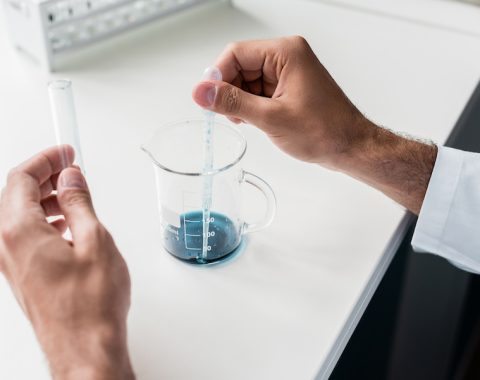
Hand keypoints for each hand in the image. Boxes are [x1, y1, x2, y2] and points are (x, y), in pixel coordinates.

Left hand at [0, 146, 133, 379]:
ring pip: (19, 216)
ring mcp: (12, 265)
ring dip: (43, 199)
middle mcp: (7, 247)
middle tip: (69, 167)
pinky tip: (67, 225)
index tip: (65, 151)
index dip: (45, 159)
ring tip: (71, 194)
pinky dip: (43, 221)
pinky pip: (24, 237)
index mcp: (19, 232)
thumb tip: (70, 179)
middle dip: (43, 176)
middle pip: (15, 195)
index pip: (21, 178)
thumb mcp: (95, 239)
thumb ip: (79, 202)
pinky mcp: (23, 277)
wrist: (85, 350)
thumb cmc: (91, 304)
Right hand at [192, 37, 436, 213]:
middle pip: (241, 66)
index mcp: (286, 53)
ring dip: (241, 101)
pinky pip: (259, 89)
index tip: (207, 99)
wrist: (349, 147)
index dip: (218, 76)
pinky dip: (252, 105)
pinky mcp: (288, 86)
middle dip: (231, 91)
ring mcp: (288, 71)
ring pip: (247, 80)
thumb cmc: (324, 131)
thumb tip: (201, 92)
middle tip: (231, 116)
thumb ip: (232, 103)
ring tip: (250, 122)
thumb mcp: (270, 118)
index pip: (237, 53)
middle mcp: (287, 56)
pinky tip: (257, 120)